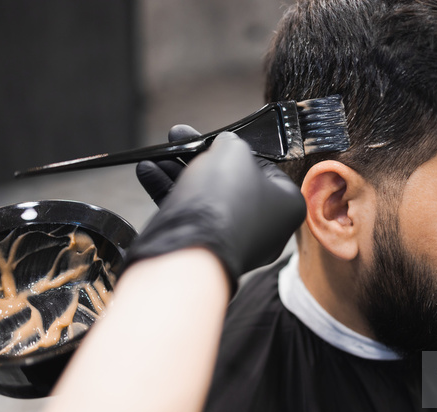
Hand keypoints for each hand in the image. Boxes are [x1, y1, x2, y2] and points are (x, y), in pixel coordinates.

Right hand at [125, 132, 305, 292]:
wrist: (194, 248)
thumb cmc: (225, 200)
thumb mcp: (234, 151)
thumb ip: (231, 143)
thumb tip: (225, 144)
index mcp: (287, 205)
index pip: (265, 168)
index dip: (240, 150)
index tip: (219, 139)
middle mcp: (265, 226)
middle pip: (230, 181)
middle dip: (200, 157)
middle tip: (181, 139)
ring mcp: (234, 239)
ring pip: (205, 196)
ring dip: (177, 171)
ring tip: (158, 154)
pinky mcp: (205, 248)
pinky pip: (189, 214)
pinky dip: (168, 191)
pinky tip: (148, 171)